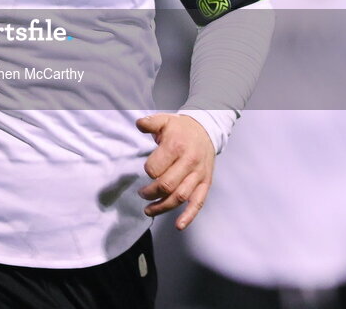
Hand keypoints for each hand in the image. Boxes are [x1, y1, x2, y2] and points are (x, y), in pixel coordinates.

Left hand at [136, 113, 214, 229]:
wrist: (206, 130)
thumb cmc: (181, 128)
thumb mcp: (165, 120)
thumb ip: (150, 122)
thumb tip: (138, 124)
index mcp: (176, 147)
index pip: (156, 168)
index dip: (148, 172)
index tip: (146, 171)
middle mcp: (189, 162)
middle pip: (167, 185)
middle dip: (151, 193)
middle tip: (142, 194)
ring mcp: (198, 175)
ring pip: (180, 197)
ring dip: (163, 207)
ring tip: (149, 210)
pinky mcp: (205, 184)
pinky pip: (198, 203)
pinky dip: (189, 216)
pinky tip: (178, 225)